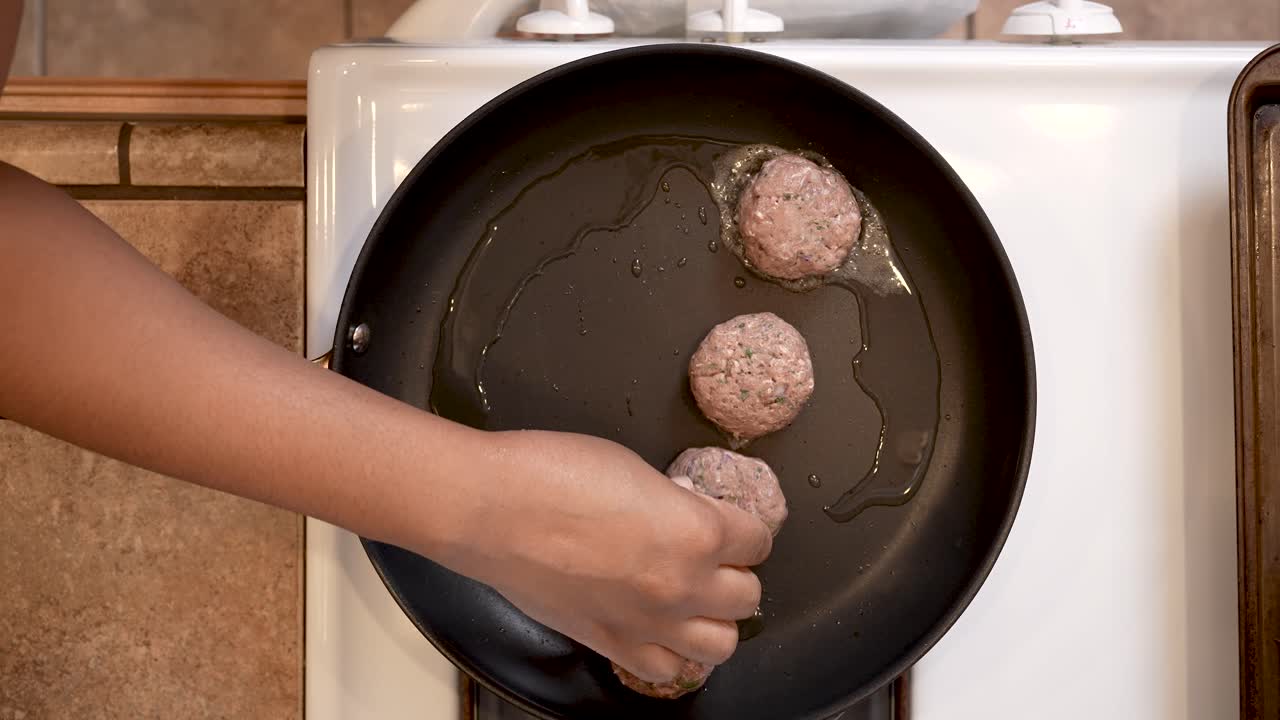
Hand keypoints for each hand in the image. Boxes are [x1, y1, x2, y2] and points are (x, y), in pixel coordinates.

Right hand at [444, 430, 772, 682]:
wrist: (489, 507)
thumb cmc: (552, 471)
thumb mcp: (634, 468)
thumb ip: (675, 501)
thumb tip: (685, 510)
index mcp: (698, 531)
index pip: (758, 540)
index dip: (744, 529)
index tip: (730, 524)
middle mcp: (683, 585)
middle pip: (748, 597)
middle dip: (734, 574)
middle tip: (711, 558)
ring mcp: (648, 622)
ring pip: (721, 645)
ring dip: (713, 620)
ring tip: (693, 600)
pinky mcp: (610, 644)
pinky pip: (666, 670)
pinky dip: (670, 652)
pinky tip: (656, 627)